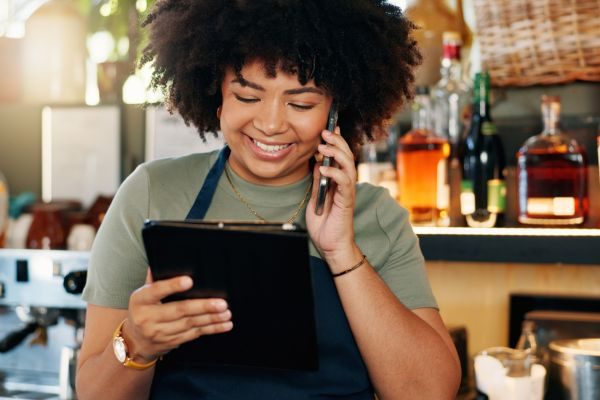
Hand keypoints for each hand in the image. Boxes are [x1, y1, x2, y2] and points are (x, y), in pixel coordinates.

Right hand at [123, 269, 232, 361]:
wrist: (137, 341)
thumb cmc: (144, 310)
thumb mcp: (143, 293)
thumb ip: (155, 278)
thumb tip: (168, 259)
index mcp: (141, 300)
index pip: (156, 290)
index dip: (173, 285)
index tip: (189, 280)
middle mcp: (149, 317)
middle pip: (179, 310)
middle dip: (203, 306)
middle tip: (221, 303)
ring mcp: (161, 332)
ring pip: (190, 324)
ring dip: (211, 318)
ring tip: (226, 313)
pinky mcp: (173, 341)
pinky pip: (195, 334)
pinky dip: (212, 329)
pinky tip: (224, 324)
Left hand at [306, 126, 357, 260]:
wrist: (330, 245)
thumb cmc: (324, 223)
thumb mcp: (316, 196)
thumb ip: (318, 180)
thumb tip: (316, 162)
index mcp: (339, 181)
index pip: (340, 156)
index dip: (337, 141)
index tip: (330, 127)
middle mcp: (346, 184)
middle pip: (346, 156)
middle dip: (337, 141)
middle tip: (325, 131)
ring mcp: (347, 192)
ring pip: (348, 165)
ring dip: (336, 152)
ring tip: (323, 145)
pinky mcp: (346, 201)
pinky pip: (344, 183)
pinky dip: (334, 172)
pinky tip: (323, 167)